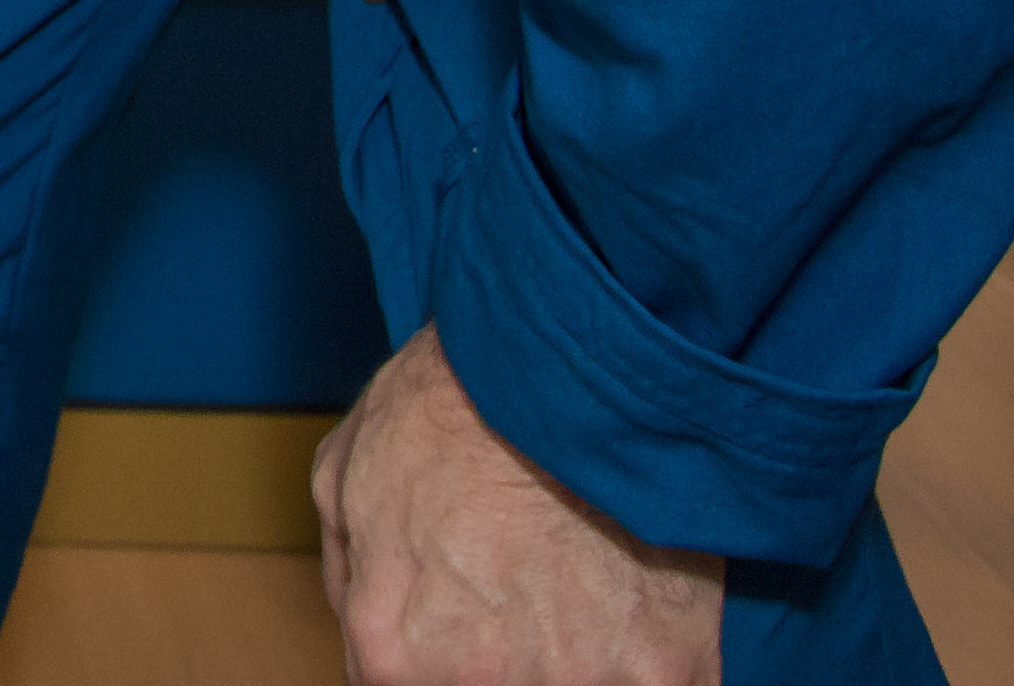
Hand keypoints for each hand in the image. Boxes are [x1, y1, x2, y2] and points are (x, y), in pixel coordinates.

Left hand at [312, 324, 720, 685]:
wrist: (572, 360)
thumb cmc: (457, 401)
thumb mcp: (346, 471)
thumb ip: (351, 577)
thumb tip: (365, 636)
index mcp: (394, 652)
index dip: (433, 661)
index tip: (466, 626)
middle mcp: (480, 684)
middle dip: (504, 660)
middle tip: (527, 592)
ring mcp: (578, 685)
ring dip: (580, 660)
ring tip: (582, 585)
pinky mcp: (668, 676)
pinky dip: (650, 664)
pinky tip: (638, 603)